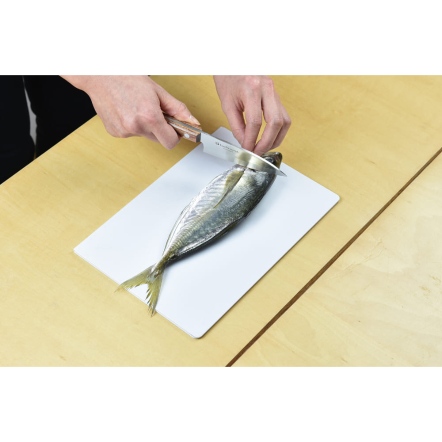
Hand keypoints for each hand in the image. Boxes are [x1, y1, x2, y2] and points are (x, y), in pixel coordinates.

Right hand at [61, 75, 199, 149]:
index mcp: (149, 117)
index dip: (175, 136)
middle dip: (160, 129)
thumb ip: (177, 109)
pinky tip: (126, 111)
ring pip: (144, 136)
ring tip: (137, 107)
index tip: (175, 129)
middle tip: (155, 112)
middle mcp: (135, 127)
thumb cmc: (126, 78)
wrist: (99, 75)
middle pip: (158, 140)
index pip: (170, 142)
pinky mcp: (115, 133)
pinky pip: (131, 134)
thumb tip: (192, 121)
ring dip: (145, 126)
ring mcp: (123, 131)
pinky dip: (132, 125)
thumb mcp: (158, 91)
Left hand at [213, 75, 290, 155]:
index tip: (247, 149)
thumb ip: (236, 126)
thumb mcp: (227, 104)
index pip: (255, 122)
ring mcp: (275, 91)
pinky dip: (279, 130)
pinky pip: (284, 116)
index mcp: (251, 89)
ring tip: (265, 147)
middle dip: (267, 142)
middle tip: (257, 153)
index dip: (252, 140)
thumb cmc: (228, 79)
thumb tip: (245, 143)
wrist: (234, 63)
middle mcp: (267, 89)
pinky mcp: (277, 95)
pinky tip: (270, 137)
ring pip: (284, 121)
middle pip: (274, 123)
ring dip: (276, 138)